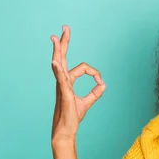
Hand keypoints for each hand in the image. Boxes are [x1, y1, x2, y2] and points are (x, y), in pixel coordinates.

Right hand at [51, 25, 105, 140]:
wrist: (66, 130)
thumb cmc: (73, 116)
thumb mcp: (88, 102)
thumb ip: (96, 92)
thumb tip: (103, 83)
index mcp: (68, 82)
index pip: (82, 68)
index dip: (94, 72)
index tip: (100, 80)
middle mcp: (63, 81)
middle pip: (62, 57)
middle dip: (64, 42)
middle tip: (65, 28)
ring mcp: (61, 86)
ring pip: (59, 64)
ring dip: (58, 50)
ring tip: (55, 38)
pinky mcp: (64, 93)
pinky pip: (60, 79)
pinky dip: (58, 70)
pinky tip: (55, 62)